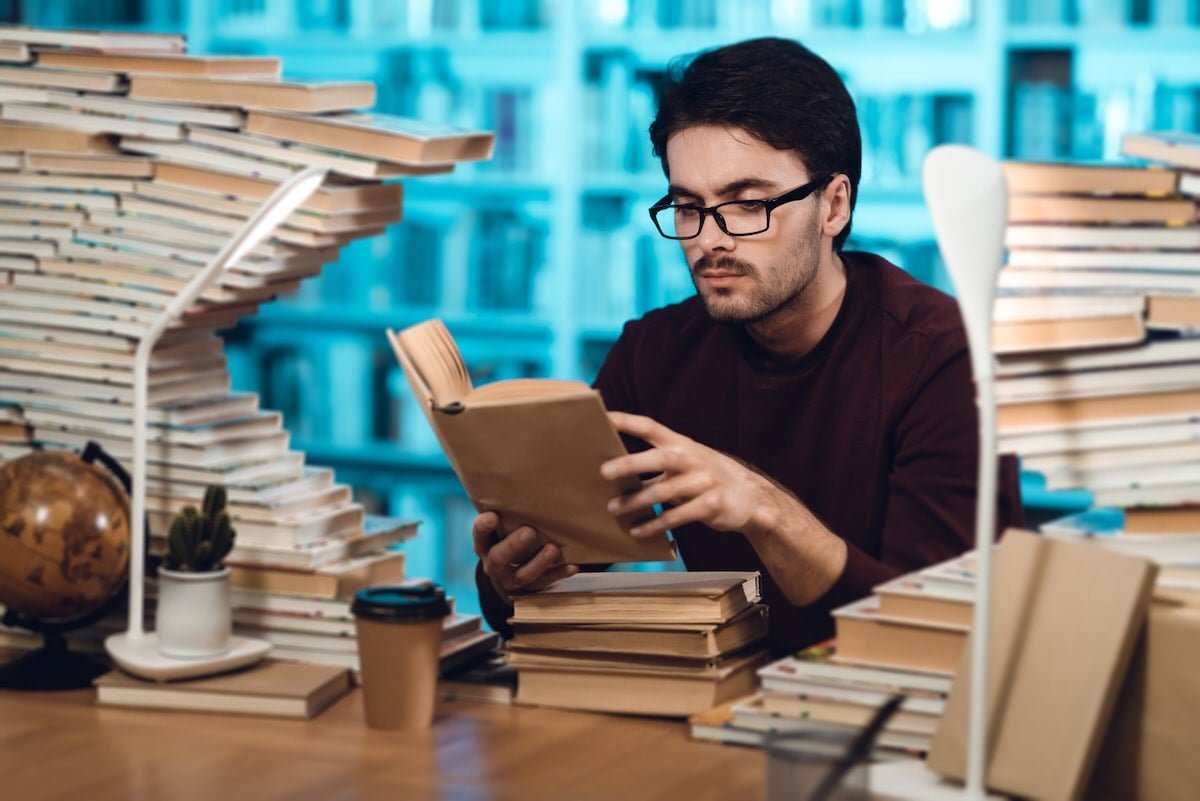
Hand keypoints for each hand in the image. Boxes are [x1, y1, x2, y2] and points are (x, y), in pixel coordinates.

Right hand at [472, 511, 578, 597]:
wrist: (511, 574)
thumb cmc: (508, 538)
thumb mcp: (502, 528)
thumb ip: (508, 514)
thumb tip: (528, 481)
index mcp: (484, 545)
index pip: (479, 535)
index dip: (484, 526)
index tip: (493, 515)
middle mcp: (494, 564)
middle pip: (499, 557)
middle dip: (514, 545)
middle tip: (530, 532)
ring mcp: (512, 579)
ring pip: (524, 574)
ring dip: (539, 562)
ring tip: (553, 549)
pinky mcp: (531, 588)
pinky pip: (546, 583)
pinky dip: (559, 574)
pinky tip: (572, 565)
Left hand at [601, 411, 778, 538]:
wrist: (753, 498)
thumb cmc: (709, 478)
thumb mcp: (687, 464)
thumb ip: (658, 467)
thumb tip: (619, 471)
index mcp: (683, 444)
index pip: (651, 426)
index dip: (627, 421)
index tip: (603, 417)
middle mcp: (693, 459)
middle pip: (660, 457)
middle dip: (631, 463)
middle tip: (604, 472)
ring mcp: (704, 482)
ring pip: (664, 491)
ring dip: (637, 502)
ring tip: (614, 509)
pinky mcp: (711, 506)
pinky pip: (676, 516)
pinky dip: (654, 525)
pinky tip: (638, 530)